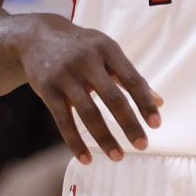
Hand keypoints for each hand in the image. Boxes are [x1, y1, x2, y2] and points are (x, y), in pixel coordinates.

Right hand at [12, 14, 161, 161]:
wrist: (36, 37)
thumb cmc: (82, 48)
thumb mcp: (107, 53)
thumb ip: (131, 77)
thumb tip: (159, 103)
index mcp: (107, 49)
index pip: (132, 80)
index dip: (145, 102)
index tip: (156, 124)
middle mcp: (86, 61)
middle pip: (112, 98)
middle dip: (129, 124)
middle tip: (142, 145)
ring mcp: (65, 76)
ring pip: (88, 113)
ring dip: (104, 138)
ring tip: (118, 156)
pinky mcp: (47, 90)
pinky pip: (63, 121)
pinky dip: (75, 142)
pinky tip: (86, 159)